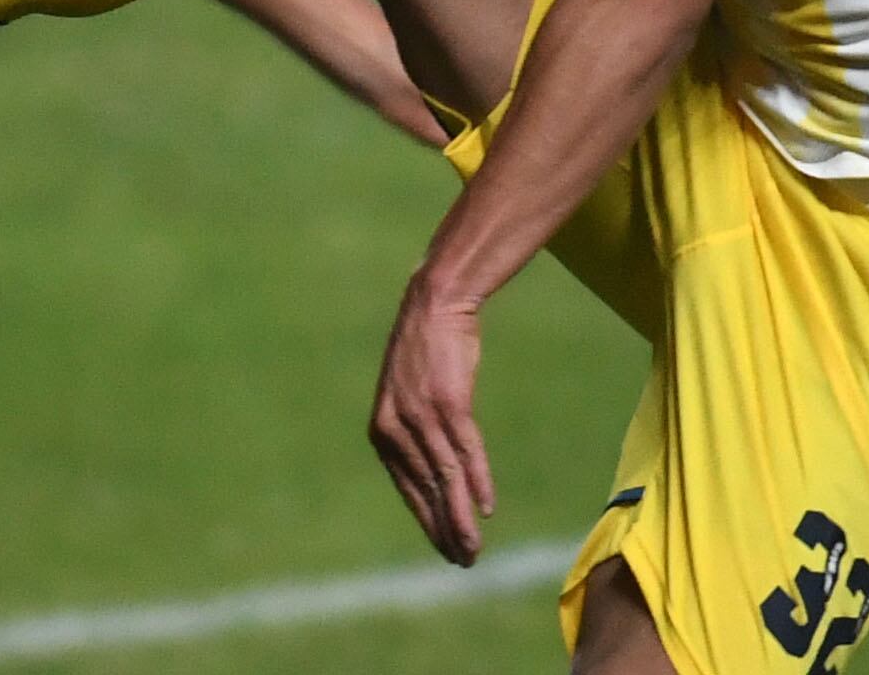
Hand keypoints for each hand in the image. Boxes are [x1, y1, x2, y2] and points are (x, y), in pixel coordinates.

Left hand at [369, 270, 494, 565]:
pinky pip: (465, 450)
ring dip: (461, 517)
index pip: (408, 489)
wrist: (433, 307)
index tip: (446, 548)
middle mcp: (395, 428)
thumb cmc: (424, 356)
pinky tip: (486, 506)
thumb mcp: (408, 400)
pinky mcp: (448, 402)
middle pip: (424, 491)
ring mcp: (421, 415)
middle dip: (444, 530)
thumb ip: (414, 436)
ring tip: (474, 548)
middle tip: (463, 561)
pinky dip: (477, 480)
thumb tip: (434, 476)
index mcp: (382, 432)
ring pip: (444, 478)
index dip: (428, 522)